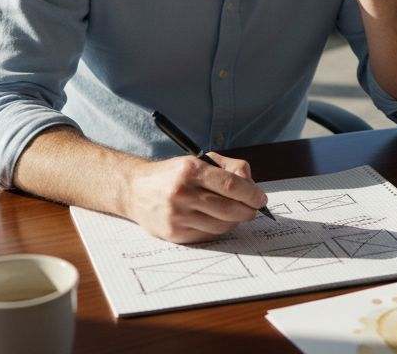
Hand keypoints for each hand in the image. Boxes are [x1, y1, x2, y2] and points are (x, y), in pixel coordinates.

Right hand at [123, 153, 266, 242]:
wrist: (136, 190)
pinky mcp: (174, 234)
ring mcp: (177, 216)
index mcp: (190, 170)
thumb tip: (251, 184)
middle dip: (248, 210)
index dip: (251, 194)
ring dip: (234, 221)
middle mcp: (182, 193)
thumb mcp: (198, 161)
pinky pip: (207, 236)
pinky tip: (217, 220)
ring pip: (221, 226)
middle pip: (229, 209)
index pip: (231, 185)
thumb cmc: (173, 175)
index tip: (261, 199)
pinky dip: (218, 229)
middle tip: (253, 209)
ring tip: (235, 214)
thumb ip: (229, 167)